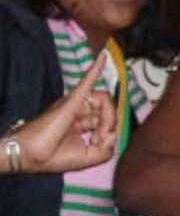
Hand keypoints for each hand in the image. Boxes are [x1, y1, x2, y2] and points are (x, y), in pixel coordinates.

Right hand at [5, 53, 117, 173]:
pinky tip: (104, 57)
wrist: (29, 156)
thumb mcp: (87, 158)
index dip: (110, 132)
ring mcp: (75, 104)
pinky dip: (95, 69)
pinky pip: (86, 82)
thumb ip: (106, 149)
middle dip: (110, 123)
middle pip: (107, 109)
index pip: (107, 119)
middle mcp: (80, 111)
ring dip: (108, 116)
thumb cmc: (52, 157)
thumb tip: (115, 133)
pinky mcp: (71, 101)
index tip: (102, 143)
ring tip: (99, 130)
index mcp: (83, 124)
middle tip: (101, 137)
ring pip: (103, 99)